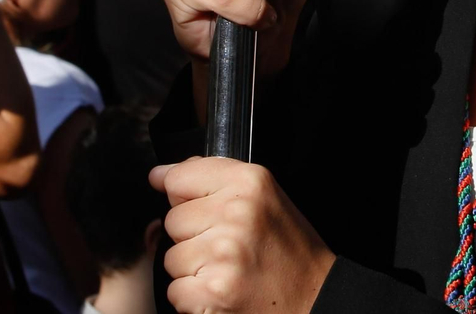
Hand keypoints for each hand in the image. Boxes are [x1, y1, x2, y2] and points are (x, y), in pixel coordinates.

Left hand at [151, 156, 333, 313]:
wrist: (316, 301)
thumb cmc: (288, 252)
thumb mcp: (263, 198)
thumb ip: (212, 178)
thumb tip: (159, 175)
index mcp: (249, 183)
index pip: (179, 178)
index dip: (186, 196)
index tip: (202, 210)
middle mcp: (236, 214)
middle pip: (173, 219)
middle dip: (193, 236)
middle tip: (229, 248)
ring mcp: (224, 255)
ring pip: (171, 257)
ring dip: (193, 269)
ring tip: (228, 270)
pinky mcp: (213, 293)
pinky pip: (175, 290)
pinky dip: (194, 298)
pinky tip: (223, 292)